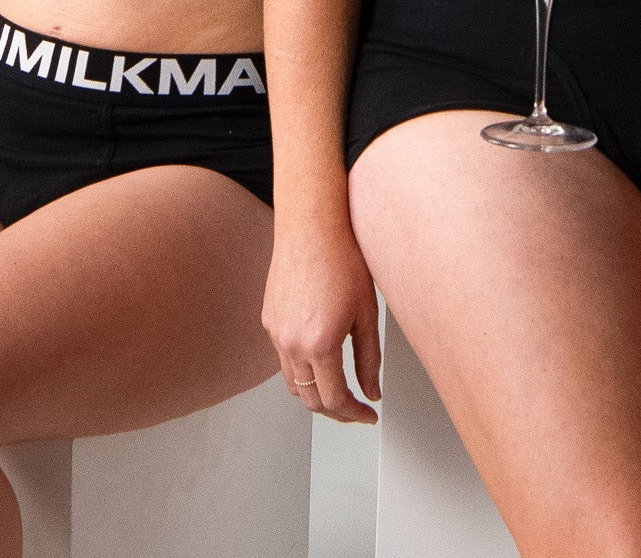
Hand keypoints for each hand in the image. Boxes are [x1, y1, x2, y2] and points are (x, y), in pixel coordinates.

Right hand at [263, 220, 379, 424]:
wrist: (311, 225)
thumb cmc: (341, 258)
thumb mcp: (367, 314)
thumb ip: (369, 360)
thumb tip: (372, 391)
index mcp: (318, 343)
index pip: (334, 400)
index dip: (355, 415)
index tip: (368, 414)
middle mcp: (291, 341)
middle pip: (309, 400)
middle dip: (335, 412)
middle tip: (356, 409)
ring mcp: (275, 331)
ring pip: (293, 383)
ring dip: (315, 393)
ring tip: (339, 388)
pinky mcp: (268, 318)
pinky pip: (283, 358)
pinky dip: (301, 369)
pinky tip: (319, 359)